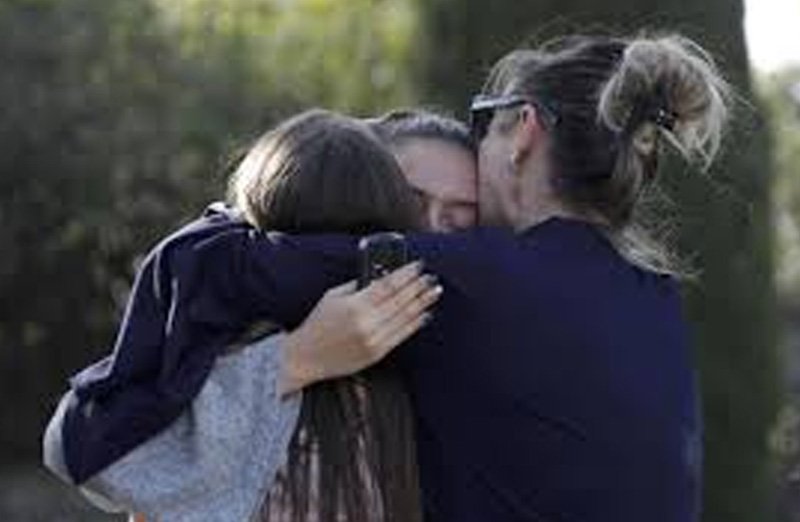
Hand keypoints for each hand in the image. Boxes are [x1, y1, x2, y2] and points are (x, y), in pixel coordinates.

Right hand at [279, 261, 441, 394]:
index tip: (418, 266)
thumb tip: (381, 276)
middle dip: (419, 287)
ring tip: (434, 292)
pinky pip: (402, 335)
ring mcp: (374, 339)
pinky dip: (416, 323)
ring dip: (422, 303)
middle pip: (401, 300)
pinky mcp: (377, 353)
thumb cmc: (318, 323)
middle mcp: (366, 322)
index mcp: (355, 305)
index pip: (388, 285)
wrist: (307, 356)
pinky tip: (425, 314)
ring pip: (405, 317)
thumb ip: (357, 285)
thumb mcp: (333, 296)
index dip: (406, 275)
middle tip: (431, 277)